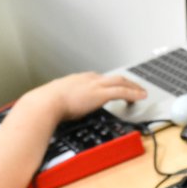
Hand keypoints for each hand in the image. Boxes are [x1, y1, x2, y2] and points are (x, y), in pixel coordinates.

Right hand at [20, 72, 146, 124]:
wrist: (45, 103)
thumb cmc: (45, 104)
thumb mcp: (52, 100)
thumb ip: (58, 102)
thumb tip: (54, 109)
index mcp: (76, 80)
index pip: (96, 78)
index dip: (107, 83)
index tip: (112, 87)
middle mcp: (87, 79)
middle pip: (112, 77)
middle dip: (125, 82)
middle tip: (133, 87)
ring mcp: (95, 85)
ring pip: (120, 82)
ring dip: (133, 87)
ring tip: (141, 93)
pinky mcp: (100, 94)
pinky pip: (122, 91)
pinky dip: (133, 94)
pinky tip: (141, 97)